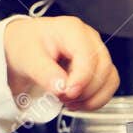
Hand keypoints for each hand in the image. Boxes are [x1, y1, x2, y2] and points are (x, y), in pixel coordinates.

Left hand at [3, 16, 117, 111]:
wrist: (23, 47)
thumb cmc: (26, 45)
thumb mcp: (27, 57)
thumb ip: (44, 73)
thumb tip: (61, 87)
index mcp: (72, 30)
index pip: (88, 57)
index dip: (81, 79)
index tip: (66, 93)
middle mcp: (89, 39)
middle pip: (102, 69)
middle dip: (83, 91)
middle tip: (61, 97)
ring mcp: (95, 53)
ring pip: (110, 79)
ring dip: (92, 98)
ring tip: (69, 101)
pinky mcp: (97, 67)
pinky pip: (108, 86)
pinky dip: (96, 99)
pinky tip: (78, 102)